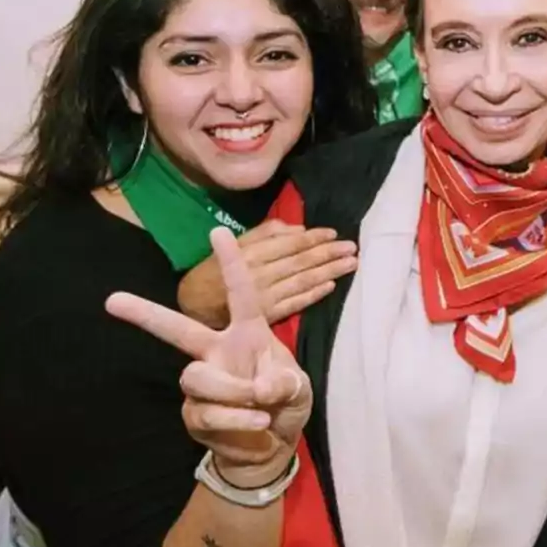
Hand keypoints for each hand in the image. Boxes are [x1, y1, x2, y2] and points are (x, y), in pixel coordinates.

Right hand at [108, 228, 311, 486]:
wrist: (273, 444)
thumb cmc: (285, 402)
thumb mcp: (298, 387)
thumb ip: (284, 382)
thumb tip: (260, 388)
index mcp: (247, 334)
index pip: (240, 293)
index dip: (231, 263)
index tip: (218, 230)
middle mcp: (218, 352)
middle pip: (177, 329)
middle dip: (145, 314)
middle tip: (112, 300)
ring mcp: (203, 383)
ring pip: (195, 377)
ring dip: (232, 392)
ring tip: (261, 407)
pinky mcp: (195, 413)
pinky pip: (206, 412)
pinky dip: (236, 419)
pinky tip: (257, 422)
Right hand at [178, 219, 357, 328]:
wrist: (194, 305)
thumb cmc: (216, 271)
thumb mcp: (234, 244)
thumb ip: (265, 234)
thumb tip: (298, 230)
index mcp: (250, 253)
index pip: (290, 244)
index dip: (314, 238)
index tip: (334, 233)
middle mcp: (259, 274)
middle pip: (301, 262)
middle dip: (329, 253)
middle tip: (353, 248)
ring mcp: (265, 297)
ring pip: (303, 281)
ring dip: (329, 271)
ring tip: (351, 263)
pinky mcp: (268, 317)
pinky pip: (295, 304)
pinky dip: (314, 294)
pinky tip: (331, 286)